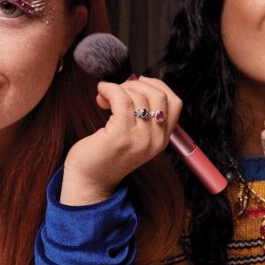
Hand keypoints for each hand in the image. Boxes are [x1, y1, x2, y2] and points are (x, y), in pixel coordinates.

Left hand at [61, 76, 181, 204]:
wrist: (90, 182)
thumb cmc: (106, 156)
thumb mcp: (133, 136)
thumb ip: (140, 115)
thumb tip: (134, 81)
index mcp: (161, 140)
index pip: (174, 103)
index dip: (158, 85)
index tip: (139, 83)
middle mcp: (155, 140)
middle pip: (159, 96)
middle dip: (137, 85)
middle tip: (118, 90)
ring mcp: (139, 138)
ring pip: (140, 96)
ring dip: (120, 87)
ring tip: (105, 95)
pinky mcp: (120, 135)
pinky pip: (122, 99)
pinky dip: (110, 89)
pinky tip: (101, 92)